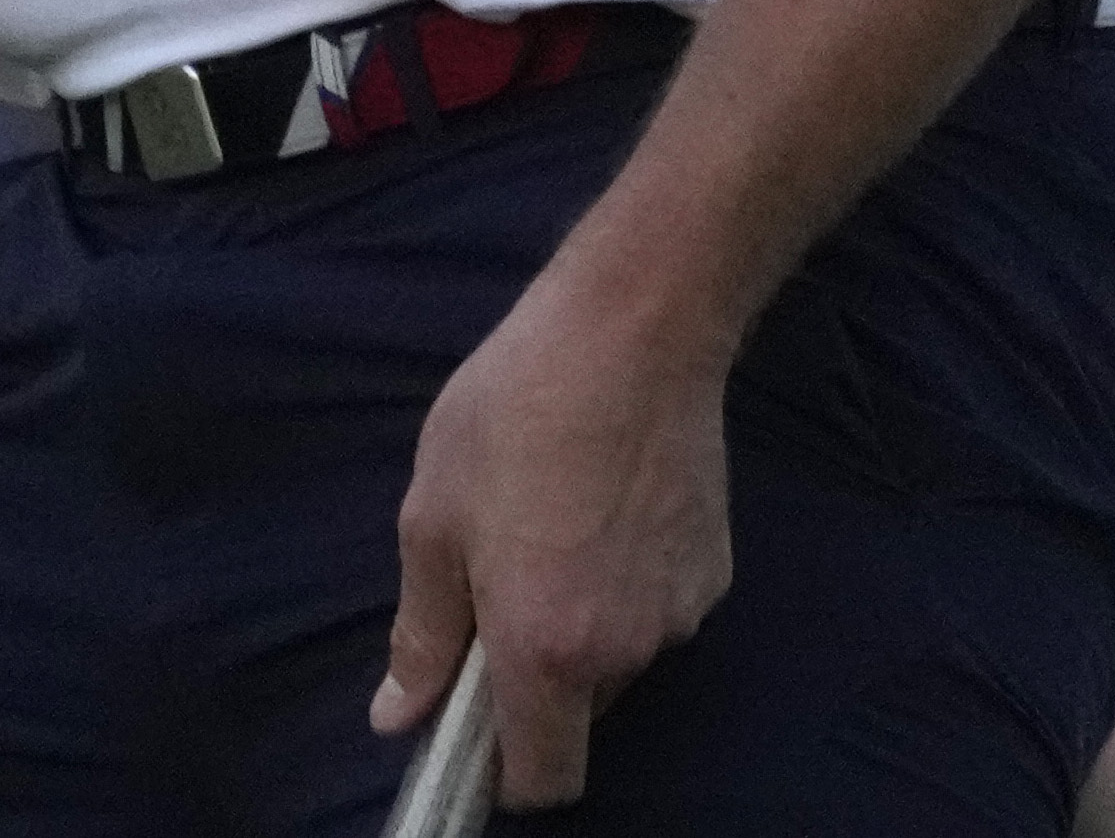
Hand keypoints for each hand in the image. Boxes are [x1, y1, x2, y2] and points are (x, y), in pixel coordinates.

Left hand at [376, 254, 736, 807]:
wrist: (631, 335)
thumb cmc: (511, 416)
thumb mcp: (434, 518)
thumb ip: (422, 633)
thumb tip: (399, 716)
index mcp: (548, 651)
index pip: (544, 779)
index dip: (504, 773)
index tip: (473, 730)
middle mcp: (627, 652)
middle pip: (579, 712)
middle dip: (538, 674)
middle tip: (499, 579)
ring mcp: (681, 613)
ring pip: (619, 656)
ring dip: (581, 622)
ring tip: (550, 523)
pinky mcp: (715, 572)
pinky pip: (655, 607)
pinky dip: (626, 583)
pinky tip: (602, 505)